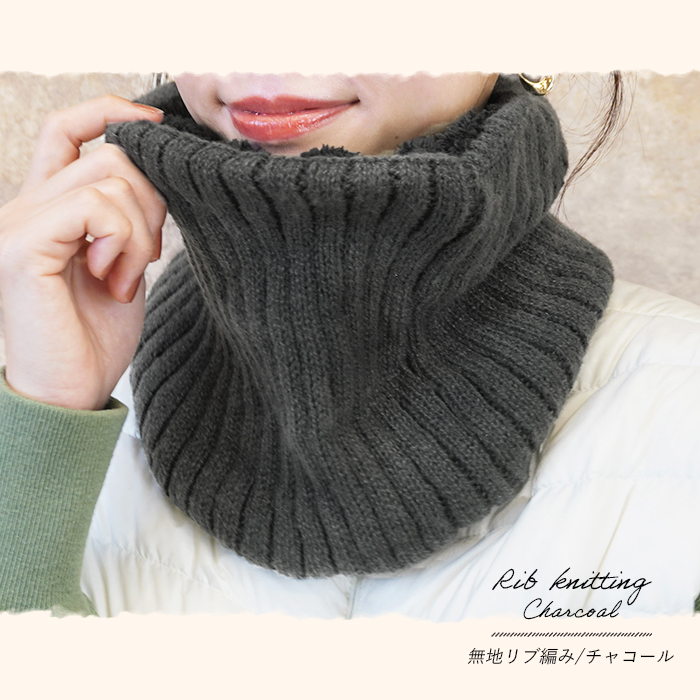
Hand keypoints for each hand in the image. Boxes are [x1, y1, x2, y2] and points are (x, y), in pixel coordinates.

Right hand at [0, 95, 166, 409]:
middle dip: (152, 203)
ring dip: (140, 232)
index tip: (158, 126)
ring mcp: (18, 222)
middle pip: (112, 154)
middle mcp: (25, 205)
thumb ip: (129, 215)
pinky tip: (114, 279)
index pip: (69, 129)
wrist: (72, 390)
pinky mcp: (21, 246)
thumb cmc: (97, 333)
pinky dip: (122, 240)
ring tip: (126, 277)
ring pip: (110, 178)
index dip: (113, 113)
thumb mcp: (124, 260)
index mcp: (50, 207)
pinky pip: (93, 207)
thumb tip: (160, 172)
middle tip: (147, 256)